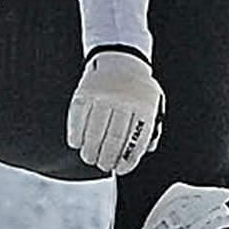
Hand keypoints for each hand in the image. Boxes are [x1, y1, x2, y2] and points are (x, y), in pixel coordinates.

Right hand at [65, 45, 165, 175]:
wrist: (121, 61)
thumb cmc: (137, 90)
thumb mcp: (152, 105)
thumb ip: (150, 128)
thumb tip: (144, 151)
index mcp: (144, 106)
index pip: (135, 141)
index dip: (127, 160)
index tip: (121, 168)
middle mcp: (124, 101)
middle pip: (114, 140)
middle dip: (107, 158)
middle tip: (103, 165)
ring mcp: (103, 97)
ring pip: (94, 133)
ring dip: (90, 151)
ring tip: (89, 157)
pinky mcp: (85, 94)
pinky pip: (78, 120)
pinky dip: (76, 135)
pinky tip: (77, 143)